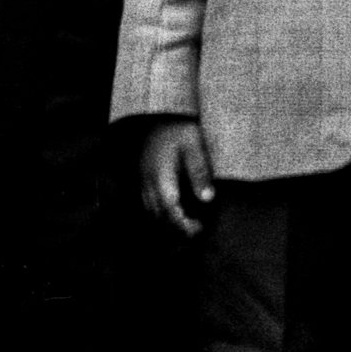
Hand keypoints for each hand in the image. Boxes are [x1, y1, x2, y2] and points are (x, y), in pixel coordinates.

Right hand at [133, 115, 216, 237]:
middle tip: (197, 232)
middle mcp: (149, 184)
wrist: (155, 119)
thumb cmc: (177, 130)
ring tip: (186, 228)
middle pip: (160, 216)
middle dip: (177, 228)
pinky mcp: (143, 180)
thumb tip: (207, 199)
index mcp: (162, 177)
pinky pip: (147, 204)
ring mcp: (144, 182)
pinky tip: (172, 215)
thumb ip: (200, 171)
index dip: (184, 224)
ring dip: (167, 224)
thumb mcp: (194, 144)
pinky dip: (159, 215)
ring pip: (152, 212)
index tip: (199, 229)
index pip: (171, 210)